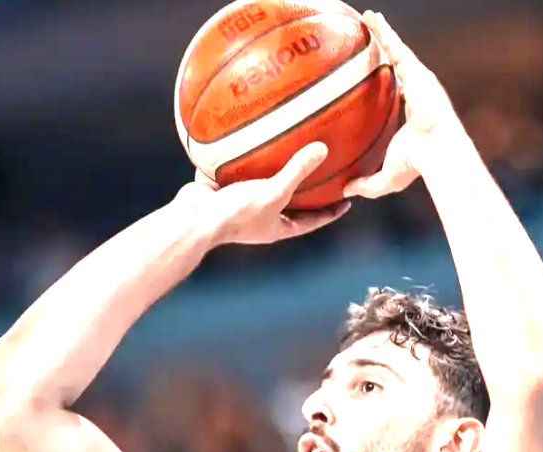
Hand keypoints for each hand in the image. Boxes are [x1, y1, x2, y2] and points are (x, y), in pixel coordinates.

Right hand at [175, 143, 348, 246]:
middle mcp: (263, 216)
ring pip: (266, 183)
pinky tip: (254, 135)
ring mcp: (243, 202)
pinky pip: (240, 169)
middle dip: (307, 188)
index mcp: (278, 225)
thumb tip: (323, 148)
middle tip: (326, 169)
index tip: (348, 200)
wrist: (193, 218)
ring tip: (292, 146)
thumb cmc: (236, 213)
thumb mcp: (273, 192)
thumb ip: (297, 171)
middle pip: (292, 202)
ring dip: (277, 168)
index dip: (331, 212)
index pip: (313, 220)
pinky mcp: (224, 188)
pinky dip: (248, 155)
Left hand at [344, 11, 464, 199]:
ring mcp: (419, 79)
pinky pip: (397, 46)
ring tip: (367, 16)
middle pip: (397, 64)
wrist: (438, 153)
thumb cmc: (417, 167)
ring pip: (397, 49)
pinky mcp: (418, 71)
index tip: (373, 75)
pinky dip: (384, 31)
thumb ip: (366, 183)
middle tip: (367, 36)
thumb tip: (345, 192)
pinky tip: (370, 17)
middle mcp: (417, 91)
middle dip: (385, 48)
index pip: (397, 92)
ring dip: (382, 32)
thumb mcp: (386, 178)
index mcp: (412, 112)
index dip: (386, 81)